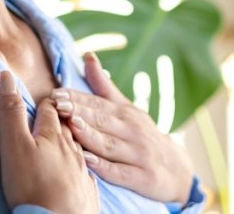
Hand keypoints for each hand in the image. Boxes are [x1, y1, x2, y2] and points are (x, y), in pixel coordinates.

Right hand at [0, 71, 98, 213]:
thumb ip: (11, 111)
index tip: (42, 99)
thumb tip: (7, 75)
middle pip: (68, 126)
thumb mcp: (14, 145)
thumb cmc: (32, 185)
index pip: (51, 109)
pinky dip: (82, 166)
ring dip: (73, 140)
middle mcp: (73, 149)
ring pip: (79, 147)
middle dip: (62, 118)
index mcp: (54, 135)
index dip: (45, 103)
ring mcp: (82, 170)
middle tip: (55, 114)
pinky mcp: (87, 192)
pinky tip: (80, 170)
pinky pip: (86, 173)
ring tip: (67, 138)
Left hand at [52, 52, 194, 203]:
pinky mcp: (141, 177)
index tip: (56, 94)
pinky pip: (120, 172)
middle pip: (102, 121)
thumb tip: (87, 56)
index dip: (77, 98)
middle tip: (57, 105)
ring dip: (89, 135)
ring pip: (109, 144)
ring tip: (70, 126)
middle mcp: (132, 131)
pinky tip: (87, 162)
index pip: (98, 103)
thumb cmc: (143, 136)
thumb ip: (104, 86)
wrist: (178, 169)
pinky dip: (104, 167)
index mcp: (126, 113)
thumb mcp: (128, 109)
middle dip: (79, 112)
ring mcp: (137, 154)